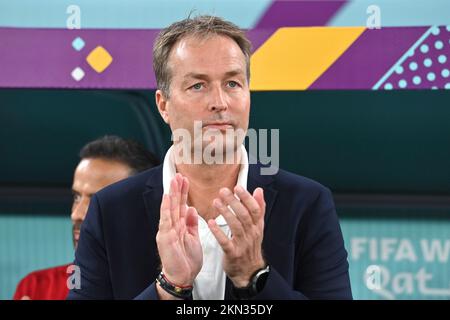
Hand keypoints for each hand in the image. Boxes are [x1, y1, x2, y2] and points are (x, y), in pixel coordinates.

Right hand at [156, 174, 202, 289]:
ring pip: (170, 208)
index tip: (186, 179)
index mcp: (179, 226)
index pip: (181, 205)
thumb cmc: (187, 259)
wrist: (182, 277)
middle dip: (177, 189)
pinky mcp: (165, 238)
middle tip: (179, 174)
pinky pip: (165, 220)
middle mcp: (171, 226)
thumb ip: (192, 223)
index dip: (183, 192)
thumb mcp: (193, 238)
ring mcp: (167, 231)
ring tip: (174, 180)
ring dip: (172, 194)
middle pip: (175, 204)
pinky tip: (167, 198)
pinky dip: (166, 208)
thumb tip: (192, 208)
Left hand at [208, 186, 265, 287]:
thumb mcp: (258, 227)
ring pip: (235, 226)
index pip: (255, 210)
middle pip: (244, 216)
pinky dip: (218, 232)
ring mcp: (242, 244)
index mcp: (257, 226)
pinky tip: (211, 223)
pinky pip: (225, 242)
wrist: (249, 271)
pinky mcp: (233, 253)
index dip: (247, 198)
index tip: (238, 187)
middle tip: (223, 191)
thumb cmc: (251, 246)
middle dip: (234, 202)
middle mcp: (251, 234)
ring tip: (216, 202)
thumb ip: (259, 208)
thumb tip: (259, 190)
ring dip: (225, 213)